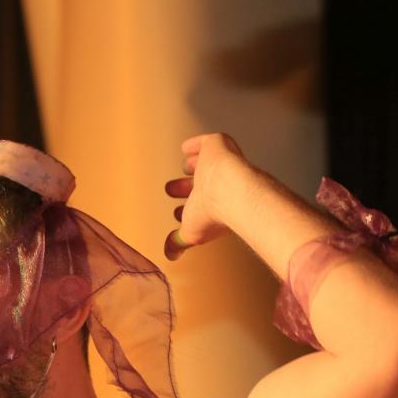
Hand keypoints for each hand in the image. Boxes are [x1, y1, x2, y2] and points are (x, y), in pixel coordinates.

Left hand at [163, 133, 246, 259]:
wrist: (228, 189)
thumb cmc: (212, 214)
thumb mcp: (189, 233)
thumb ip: (177, 242)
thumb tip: (170, 255)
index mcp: (212, 207)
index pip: (198, 208)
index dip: (187, 209)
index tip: (177, 212)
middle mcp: (217, 186)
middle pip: (200, 186)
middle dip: (186, 189)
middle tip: (172, 189)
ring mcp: (218, 165)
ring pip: (204, 164)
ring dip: (193, 165)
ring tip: (184, 166)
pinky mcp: (218, 146)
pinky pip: (206, 143)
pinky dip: (196, 145)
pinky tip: (187, 148)